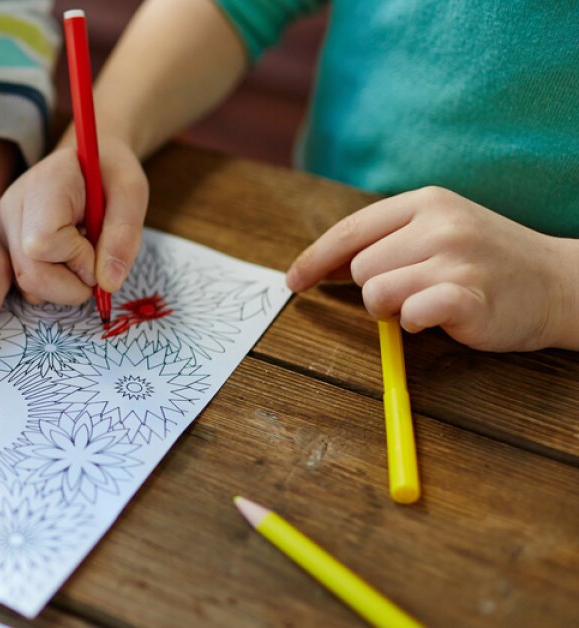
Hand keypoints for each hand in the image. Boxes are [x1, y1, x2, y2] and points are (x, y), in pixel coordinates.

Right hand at [0, 137, 147, 303]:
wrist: (85, 163)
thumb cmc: (109, 174)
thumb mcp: (131, 192)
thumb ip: (124, 234)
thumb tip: (108, 284)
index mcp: (44, 183)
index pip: (44, 242)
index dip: (78, 258)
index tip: (97, 242)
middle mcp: (12, 205)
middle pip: (30, 274)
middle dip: (72, 285)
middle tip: (94, 263)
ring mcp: (2, 227)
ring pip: (26, 285)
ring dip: (63, 286)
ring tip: (78, 254)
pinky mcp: (2, 245)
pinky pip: (24, 285)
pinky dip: (51, 284)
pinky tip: (63, 259)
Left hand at [287, 186, 578, 351]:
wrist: (559, 283)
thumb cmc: (487, 262)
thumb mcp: (438, 232)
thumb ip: (385, 241)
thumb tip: (321, 266)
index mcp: (426, 201)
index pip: (351, 230)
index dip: (315, 259)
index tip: (294, 281)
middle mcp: (440, 224)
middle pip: (360, 267)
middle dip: (373, 289)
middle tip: (412, 291)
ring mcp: (456, 258)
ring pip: (376, 293)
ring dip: (392, 310)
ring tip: (427, 303)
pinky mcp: (467, 295)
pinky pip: (408, 316)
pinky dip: (415, 323)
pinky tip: (440, 316)